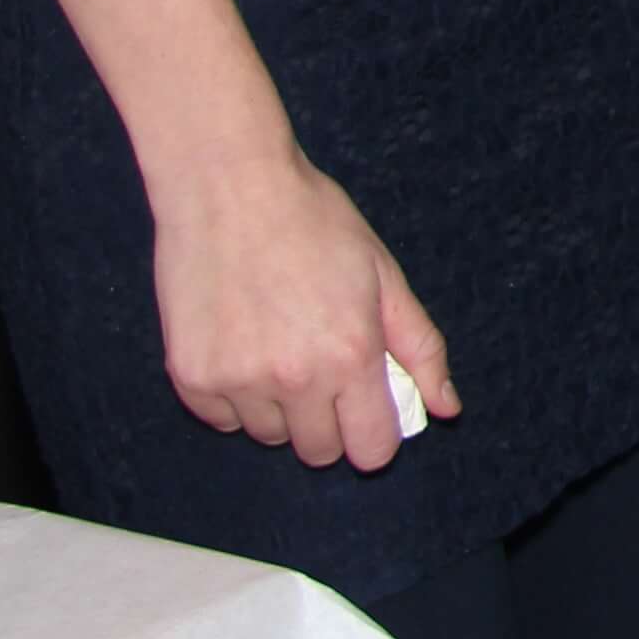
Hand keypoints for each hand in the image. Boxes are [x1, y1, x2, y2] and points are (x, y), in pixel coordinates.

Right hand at [146, 144, 456, 471]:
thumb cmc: (314, 222)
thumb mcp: (384, 276)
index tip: (367, 412)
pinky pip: (221, 419)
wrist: (230, 187)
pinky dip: (234, 396)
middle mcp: (294, 380)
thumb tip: (447, 408)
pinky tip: (241, 344)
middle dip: (329, 422)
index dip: (374, 436)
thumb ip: (420, 347)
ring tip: (277, 345)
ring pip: (269, 435)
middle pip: (319, 452)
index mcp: (350, 357)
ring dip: (279, 408)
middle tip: (322, 368)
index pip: (370, 451)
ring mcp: (237, 382)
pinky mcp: (191, 376)